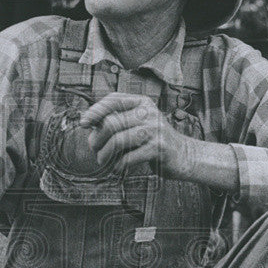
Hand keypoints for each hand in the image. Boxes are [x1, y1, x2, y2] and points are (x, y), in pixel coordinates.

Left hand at [80, 93, 196, 179]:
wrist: (184, 155)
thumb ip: (119, 119)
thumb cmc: (155, 139)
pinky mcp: (158, 148)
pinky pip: (129, 157)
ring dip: (105, 153)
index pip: (113, 100)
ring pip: (118, 140)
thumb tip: (89, 123)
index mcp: (142, 102)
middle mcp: (148, 113)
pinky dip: (119, 164)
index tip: (84, 123)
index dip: (95, 111)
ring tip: (103, 159)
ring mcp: (154, 130)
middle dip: (97, 138)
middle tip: (94, 148)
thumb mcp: (139, 122)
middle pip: (112, 122)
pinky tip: (118, 167)